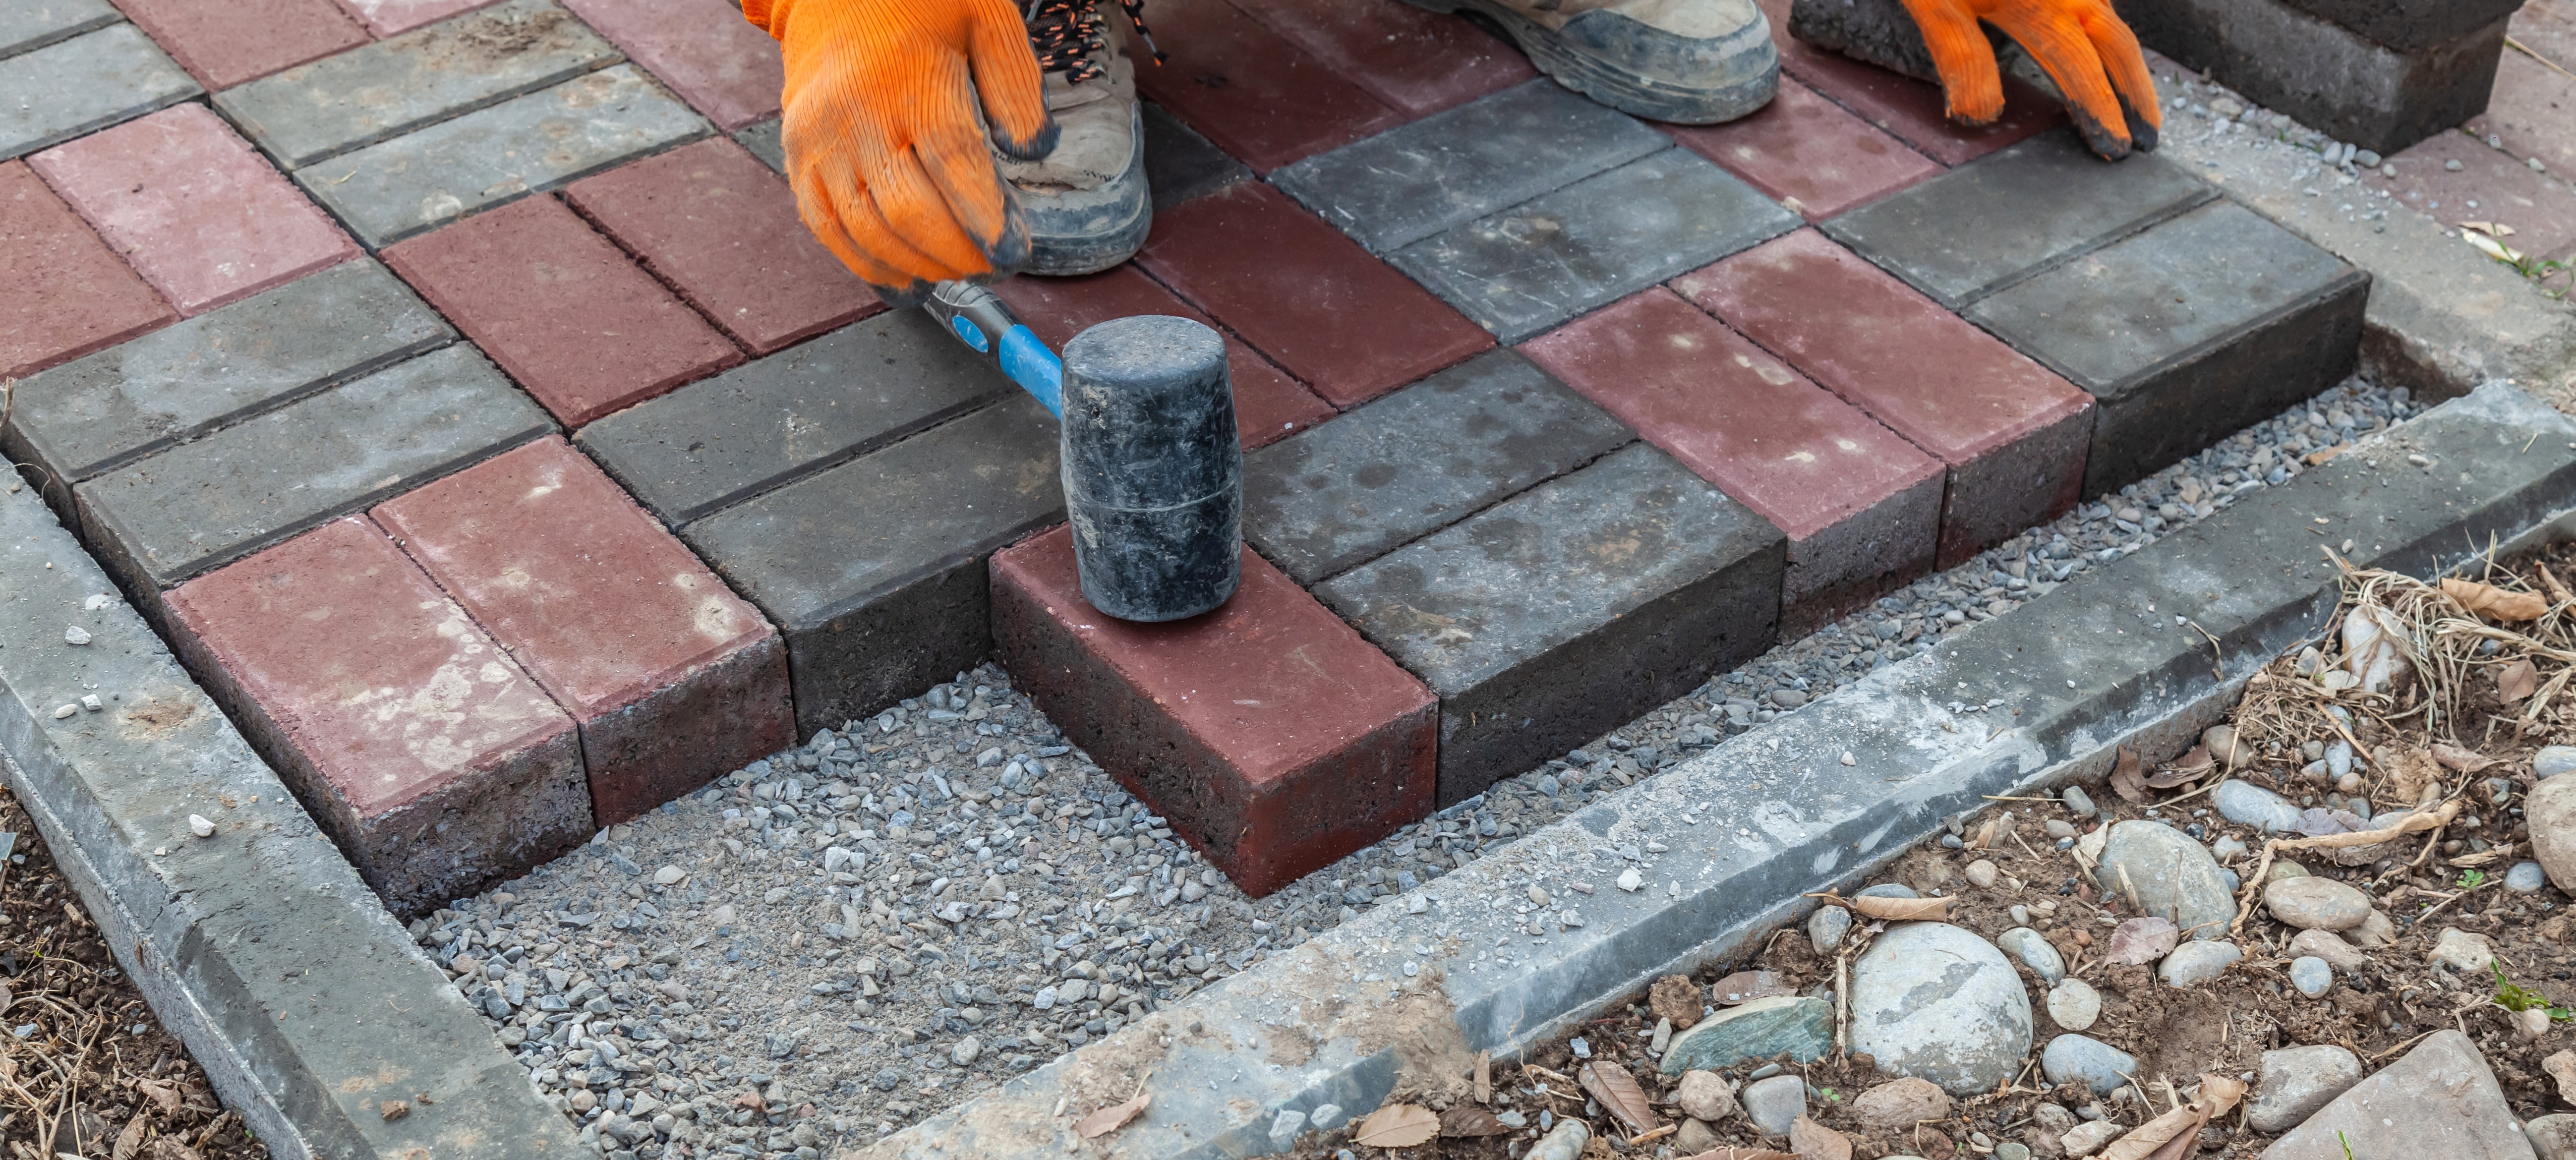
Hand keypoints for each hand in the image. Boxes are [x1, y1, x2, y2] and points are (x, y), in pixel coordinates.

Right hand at [746, 0, 1058, 304]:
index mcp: (911, 80)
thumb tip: (1034, 151)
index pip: (954, 163)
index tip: (1013, 253)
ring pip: (865, 229)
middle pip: (908, 209)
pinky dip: (866, 265)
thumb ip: (1014, 85)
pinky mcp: (797, 158)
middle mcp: (858, 115)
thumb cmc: (917, 2)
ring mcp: (820, 141)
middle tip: (992, 268)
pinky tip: (904, 282)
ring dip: (917, 266)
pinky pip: (825, 228)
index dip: (986, 220)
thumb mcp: (984, 17)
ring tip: (956, 276)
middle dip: (957, 254)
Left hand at [1895, 0, 2159, 158]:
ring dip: (2129, 66)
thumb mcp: (1936, 4)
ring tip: (2139, 105)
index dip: (2101, 109)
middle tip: (2149, 138)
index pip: (2082, 68)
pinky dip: (2106, 35)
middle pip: (2117, 45)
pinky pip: (2094, 7)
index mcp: (2040, 6)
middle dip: (2137, 93)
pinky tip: (2102, 51)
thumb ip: (1963, 56)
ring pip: (2111, 22)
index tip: (2116, 148)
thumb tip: (1980, 118)